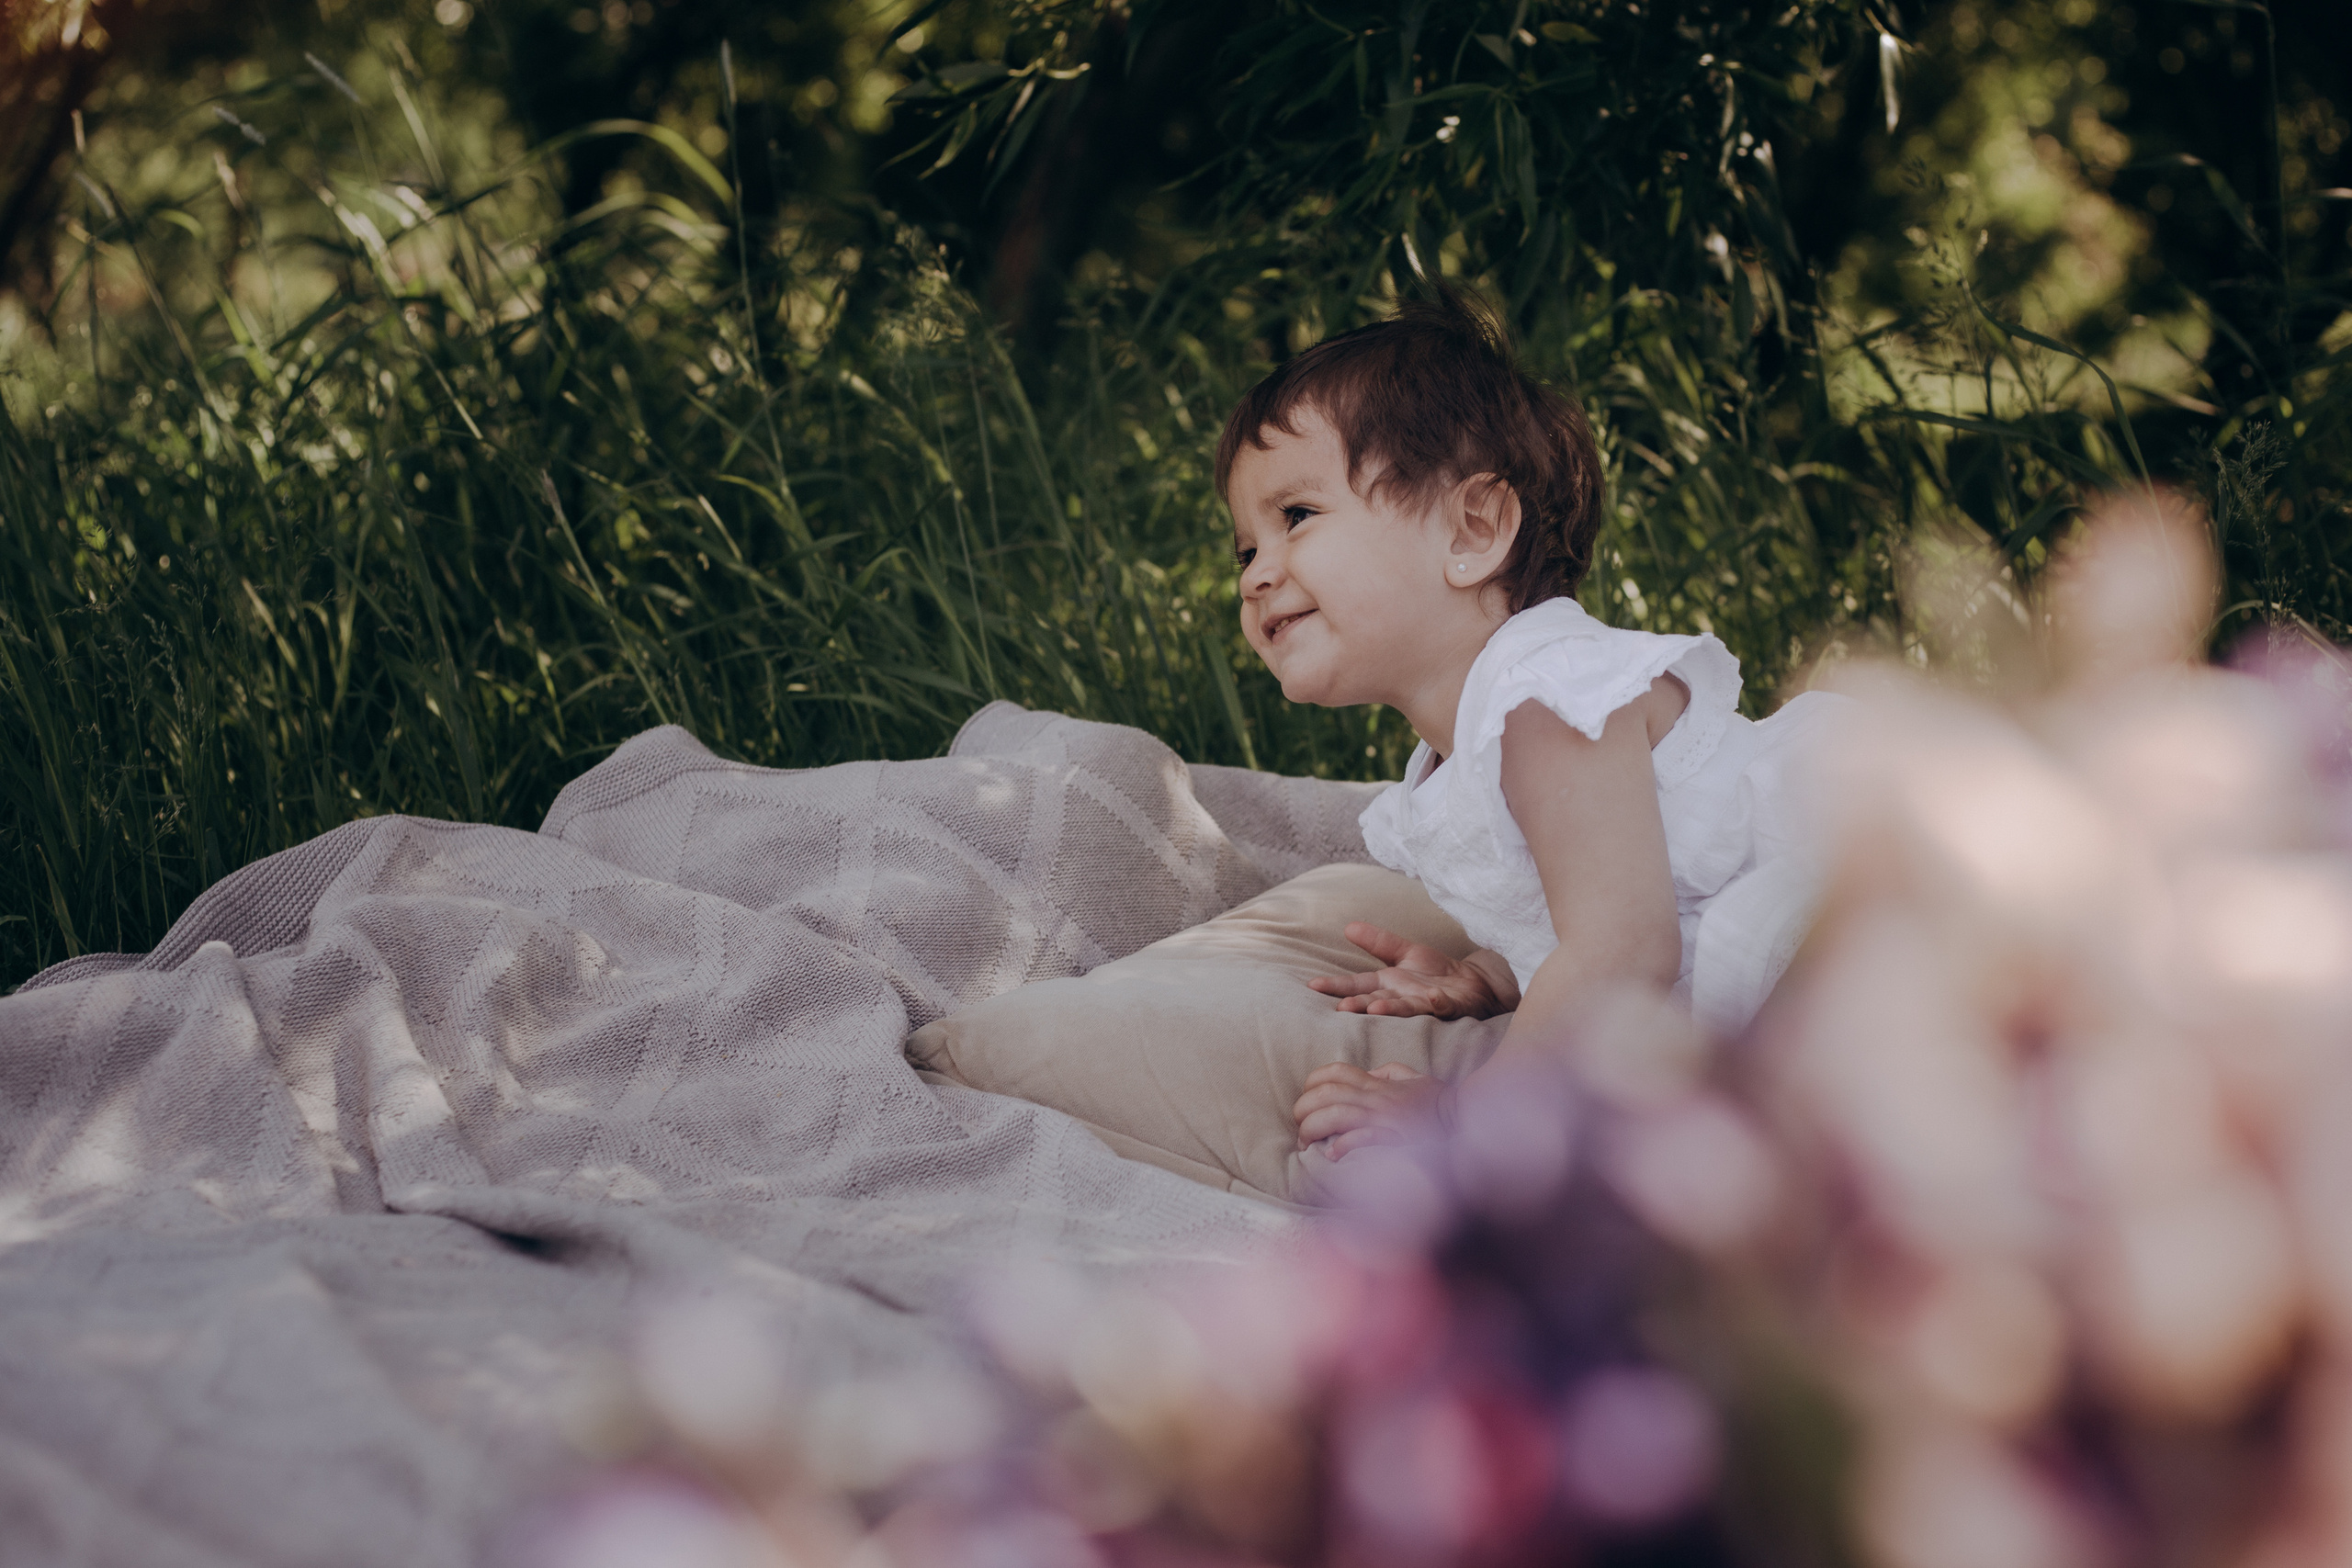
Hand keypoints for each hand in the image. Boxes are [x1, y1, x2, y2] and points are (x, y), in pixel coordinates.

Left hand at [1293, 1061, 1445, 1158]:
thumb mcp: (1413, 1077)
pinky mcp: (1395, 1138)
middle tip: (1299, 1125)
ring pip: (1337, 1114)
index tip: (1305, 1097)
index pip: (1336, 1072)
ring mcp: (1385, 1118)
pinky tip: (1332, 1155)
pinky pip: (1363, 1138)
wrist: (1465, 1120)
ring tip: (1306, 1143)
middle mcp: (1378, 1098)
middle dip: (1304, 1107)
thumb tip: (1366, 1075)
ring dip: (1314, 1128)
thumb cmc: (1439, 1102)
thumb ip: (1387, 1072)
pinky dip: (1343, 1145)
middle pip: (1328, 1093)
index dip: (1313, 1081)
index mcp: (1379, 1084)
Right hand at [1307, 924, 1516, 1018]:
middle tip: (1341, 1008)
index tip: (1313, 986)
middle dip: (1359, 1005)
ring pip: (1405, 1008)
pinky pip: (1444, 1006)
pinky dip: (1438, 1003)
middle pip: (1376, 1000)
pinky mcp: (1451, 1007)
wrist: (1473, 984)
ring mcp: (1425, 1005)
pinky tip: (1432, 998)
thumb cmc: (1436, 973)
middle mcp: (1402, 998)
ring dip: (1392, 1009)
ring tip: (1377, 1008)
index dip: (1337, 986)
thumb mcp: (1404, 952)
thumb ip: (1378, 941)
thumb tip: (1348, 926)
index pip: (1357, 985)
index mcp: (1388, 985)